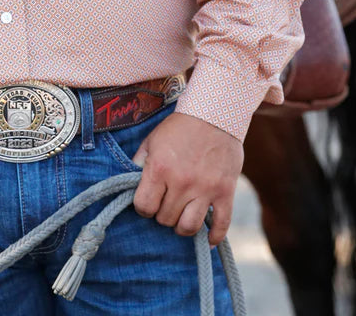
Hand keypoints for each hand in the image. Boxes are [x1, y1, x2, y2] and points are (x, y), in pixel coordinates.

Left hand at [131, 111, 242, 245]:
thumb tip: (130, 184)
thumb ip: (140, 163)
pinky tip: (208, 240)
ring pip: (189, 227)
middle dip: (162, 214)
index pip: (144, 206)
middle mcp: (182, 182)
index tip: (148, 201)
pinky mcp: (225, 192)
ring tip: (181, 217)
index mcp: (160, 168)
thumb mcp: (153, 140)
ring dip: (182, 227)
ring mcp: (205, 189)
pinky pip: (221, 225)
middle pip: (165, 219)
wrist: (215, 114)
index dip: (144, 207)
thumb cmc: (179, 127)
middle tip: (166, 203)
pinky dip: (214, 237)